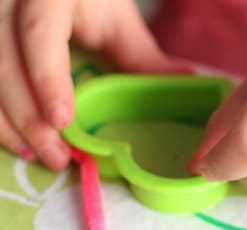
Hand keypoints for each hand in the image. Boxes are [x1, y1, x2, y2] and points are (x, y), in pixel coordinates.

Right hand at [0, 0, 191, 169]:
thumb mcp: (115, 18)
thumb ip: (141, 53)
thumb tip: (186, 79)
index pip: (39, 34)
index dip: (47, 78)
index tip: (62, 120)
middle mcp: (9, 4)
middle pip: (5, 63)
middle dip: (27, 117)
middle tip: (56, 156)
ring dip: (8, 123)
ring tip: (38, 156)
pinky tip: (17, 141)